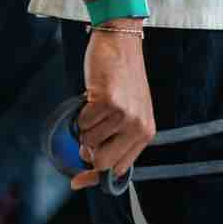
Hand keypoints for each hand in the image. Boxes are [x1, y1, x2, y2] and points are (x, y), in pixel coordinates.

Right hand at [72, 27, 155, 189]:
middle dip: (88, 150)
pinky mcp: (108, 102)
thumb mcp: (130, 111)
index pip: (118, 169)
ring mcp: (124, 115)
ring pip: (88, 141)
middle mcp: (138, 127)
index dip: (95, 177)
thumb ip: (117, 137)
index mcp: (145, 133)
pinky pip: (81, 123)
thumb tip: (88, 163)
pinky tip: (92, 96)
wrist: (121, 41)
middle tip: (89, 129)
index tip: (77, 181)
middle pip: (101, 162)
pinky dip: (80, 112)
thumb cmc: (123, 76)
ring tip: (97, 105)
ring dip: (85, 125)